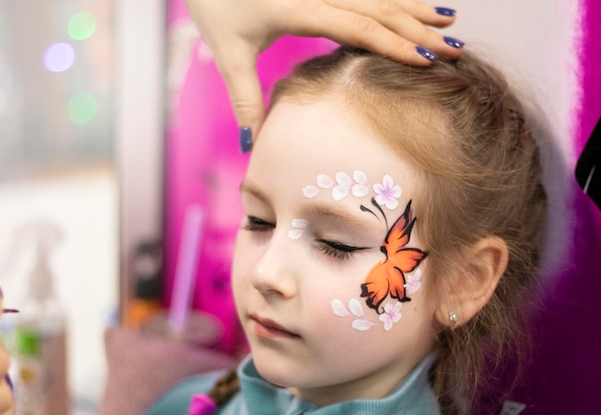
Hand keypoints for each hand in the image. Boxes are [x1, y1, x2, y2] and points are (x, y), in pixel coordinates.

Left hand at [184, 0, 462, 139]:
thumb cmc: (213, 5)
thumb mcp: (227, 55)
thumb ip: (244, 100)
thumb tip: (253, 145)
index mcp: (300, 9)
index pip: (359, 27)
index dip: (395, 44)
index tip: (427, 60)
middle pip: (380, 8)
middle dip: (419, 28)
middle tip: (456, 47)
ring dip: (414, 7)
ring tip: (449, 20)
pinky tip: (412, 4)